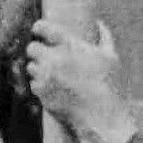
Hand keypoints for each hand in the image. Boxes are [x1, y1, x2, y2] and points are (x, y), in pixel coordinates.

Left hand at [24, 18, 127, 135]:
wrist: (103, 118)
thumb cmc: (111, 86)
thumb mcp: (112, 58)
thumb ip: (104, 38)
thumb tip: (100, 24)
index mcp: (71, 47)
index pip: (43, 28)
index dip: (39, 28)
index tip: (39, 30)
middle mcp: (55, 60)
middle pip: (32, 48)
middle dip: (37, 50)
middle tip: (45, 55)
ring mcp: (46, 77)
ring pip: (31, 67)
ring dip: (38, 68)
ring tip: (50, 73)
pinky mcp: (42, 94)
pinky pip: (33, 84)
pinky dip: (40, 85)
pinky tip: (52, 88)